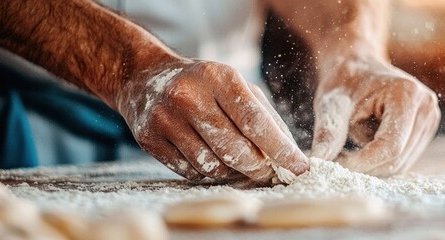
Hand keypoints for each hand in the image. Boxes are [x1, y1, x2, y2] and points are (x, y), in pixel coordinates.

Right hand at [115, 60, 308, 182]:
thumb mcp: (234, 85)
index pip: (255, 121)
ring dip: (232, 172)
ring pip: (213, 166)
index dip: (280, 149)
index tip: (300, 167)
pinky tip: (210, 159)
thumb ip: (264, 116)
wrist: (144, 78)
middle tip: (268, 173)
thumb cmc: (202, 85)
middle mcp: (189, 96)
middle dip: (258, 167)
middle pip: (235, 150)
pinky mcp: (150, 139)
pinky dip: (207, 173)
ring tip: (237, 162)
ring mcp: (166, 119)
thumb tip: (291, 154)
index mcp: (218, 78)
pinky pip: (190, 172)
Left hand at [311, 56, 440, 175]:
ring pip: (401, 163)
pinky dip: (380, 160)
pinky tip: (364, 144)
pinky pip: (403, 159)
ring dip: (372, 164)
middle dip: (366, 166)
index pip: (390, 145)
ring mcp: (430, 117)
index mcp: (406, 94)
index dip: (364, 162)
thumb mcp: (331, 105)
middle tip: (338, 158)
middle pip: (397, 158)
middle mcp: (425, 106)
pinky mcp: (426, 128)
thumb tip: (318, 161)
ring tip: (350, 146)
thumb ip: (328, 133)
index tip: (337, 165)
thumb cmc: (344, 82)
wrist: (357, 66)